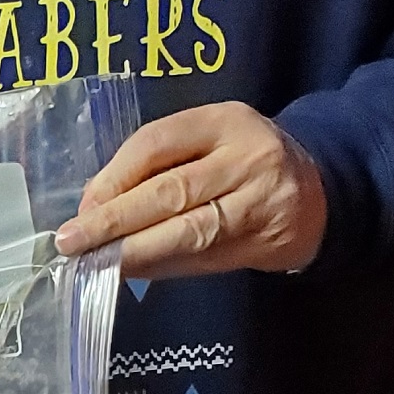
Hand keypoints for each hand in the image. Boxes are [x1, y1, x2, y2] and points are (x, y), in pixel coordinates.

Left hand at [55, 103, 326, 278]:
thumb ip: (159, 162)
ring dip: (136, 252)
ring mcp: (260, 202)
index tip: (83, 206)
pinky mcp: (266, 242)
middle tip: (74, 242)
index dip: (115, 176)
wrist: (320, 190)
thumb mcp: (209, 139)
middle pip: (170, 191)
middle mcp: (247, 158)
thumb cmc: (244, 160)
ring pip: (188, 231)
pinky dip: (163, 268)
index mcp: (224, 121)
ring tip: (98, 263)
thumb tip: (94, 204)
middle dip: (115, 221)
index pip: (157, 143)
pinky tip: (133, 272)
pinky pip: (204, 259)